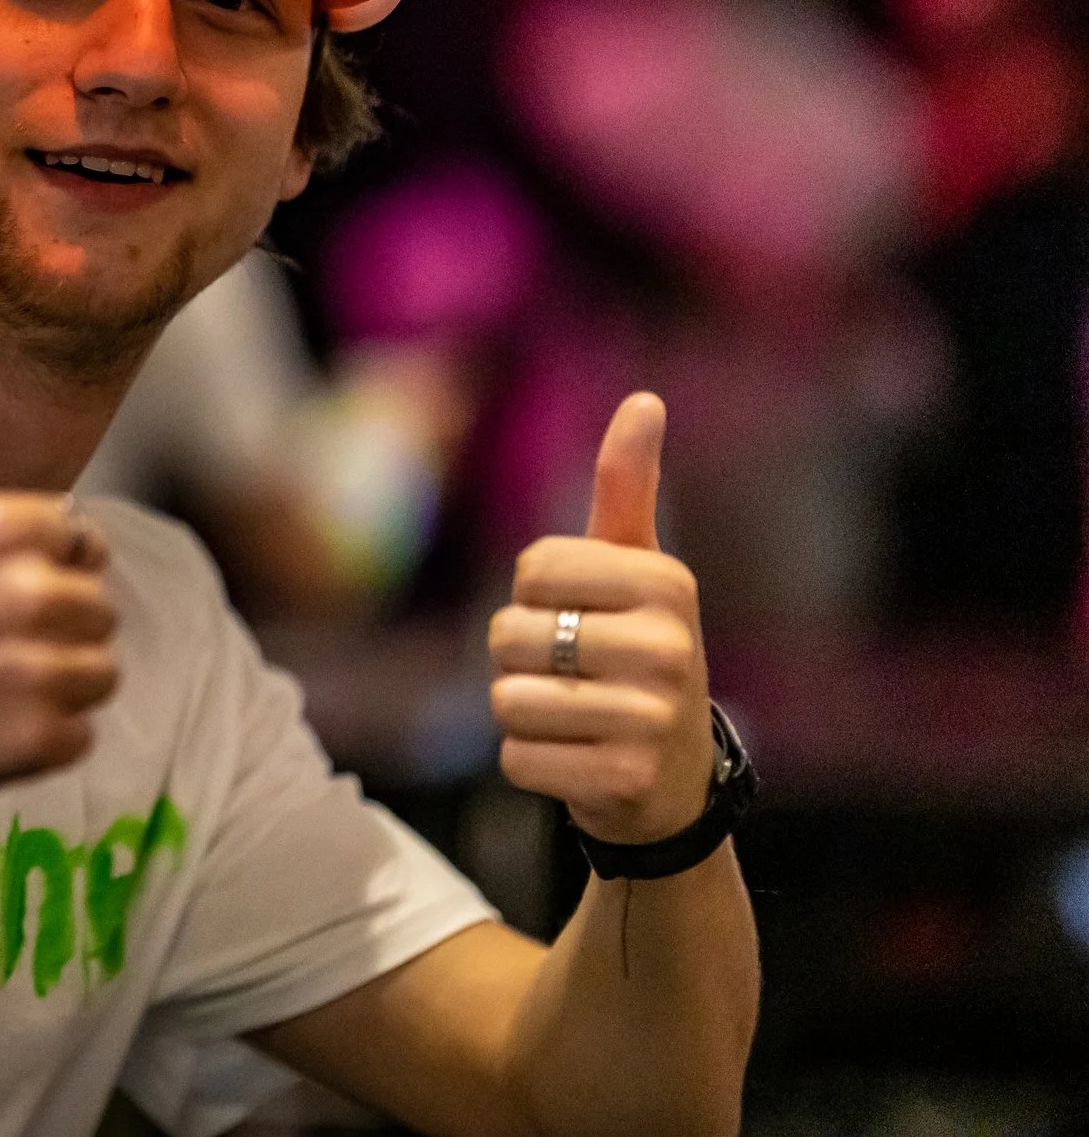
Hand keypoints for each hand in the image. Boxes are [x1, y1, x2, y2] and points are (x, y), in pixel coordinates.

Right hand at [0, 303, 118, 794]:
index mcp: (7, 526)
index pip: (82, 542)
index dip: (39, 562)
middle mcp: (30, 595)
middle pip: (99, 608)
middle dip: (52, 621)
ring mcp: (34, 673)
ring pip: (101, 671)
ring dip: (56, 679)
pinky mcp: (32, 741)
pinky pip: (82, 733)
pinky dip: (43, 736)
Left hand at [486, 393, 716, 846]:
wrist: (674, 777)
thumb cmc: (637, 653)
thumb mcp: (637, 569)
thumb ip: (627, 488)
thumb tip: (643, 400)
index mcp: (667, 583)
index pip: (533, 569)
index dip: (533, 596)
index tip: (580, 616)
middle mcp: (671, 648)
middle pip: (509, 635)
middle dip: (520, 658)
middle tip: (575, 675)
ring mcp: (653, 718)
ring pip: (507, 700)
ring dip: (520, 711)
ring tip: (573, 716)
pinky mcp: (626, 779)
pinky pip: (516, 758)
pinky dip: (529, 761)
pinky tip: (575, 759)